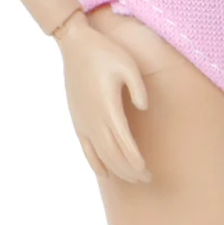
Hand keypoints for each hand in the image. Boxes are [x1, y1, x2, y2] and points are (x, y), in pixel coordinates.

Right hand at [54, 10, 149, 182]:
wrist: (75, 45)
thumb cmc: (105, 52)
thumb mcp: (128, 65)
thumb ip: (138, 88)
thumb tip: (143, 108)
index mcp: (109, 108)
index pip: (125, 146)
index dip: (136, 163)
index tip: (148, 172)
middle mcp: (94, 119)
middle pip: (113, 155)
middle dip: (130, 171)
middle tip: (146, 179)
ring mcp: (83, 120)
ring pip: (100, 155)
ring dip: (116, 170)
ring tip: (131, 178)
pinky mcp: (77, 119)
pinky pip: (85, 148)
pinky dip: (95, 163)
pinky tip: (105, 173)